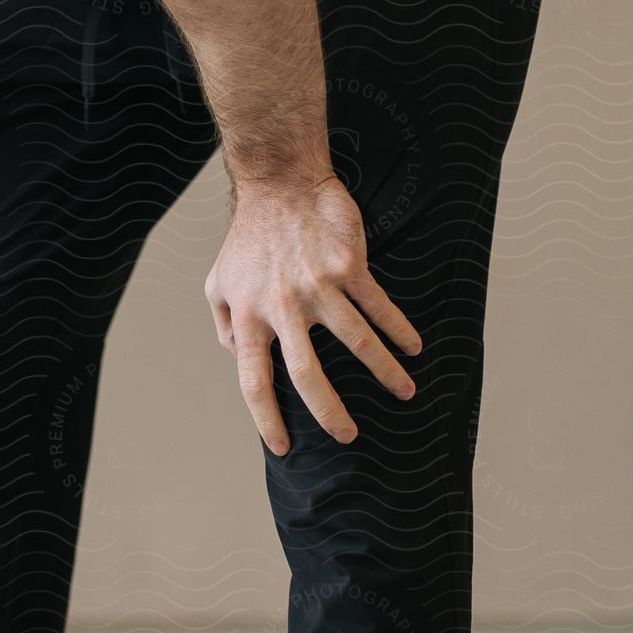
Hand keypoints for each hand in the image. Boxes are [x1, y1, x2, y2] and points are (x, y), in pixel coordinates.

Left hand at [203, 175, 421, 455]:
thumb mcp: (219, 284)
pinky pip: (378, 305)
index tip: (282, 448)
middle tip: (349, 437)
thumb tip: (239, 360)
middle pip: (307, 374)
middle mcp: (282, 307)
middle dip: (330, 412)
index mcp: (249, 318)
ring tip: (404, 393)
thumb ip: (226, 325)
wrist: (280, 184)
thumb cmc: (249, 239)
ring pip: (355, 341)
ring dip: (384, 372)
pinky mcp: (347, 265)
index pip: (253, 381)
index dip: (267, 419)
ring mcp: (317, 286)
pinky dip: (398, 329)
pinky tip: (413, 348)